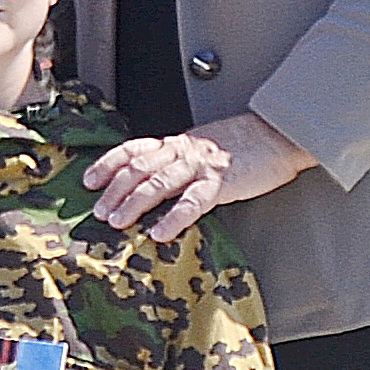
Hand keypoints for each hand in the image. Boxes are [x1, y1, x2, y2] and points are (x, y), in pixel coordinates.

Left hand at [81, 109, 307, 240]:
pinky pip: (193, 202)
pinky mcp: (222, 182)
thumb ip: (179, 162)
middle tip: (97, 212)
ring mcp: (202, 166)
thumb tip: (153, 186)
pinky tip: (160, 233)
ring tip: (117, 223)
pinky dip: (174, 218)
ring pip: (158, 183)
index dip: (108, 164)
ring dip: (134, 204)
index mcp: (178, 143)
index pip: (134, 149)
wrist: (281, 135)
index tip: (88, 181)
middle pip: (139, 169)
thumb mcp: (203, 149)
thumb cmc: (245, 145)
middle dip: (114, 191)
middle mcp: (184, 151)